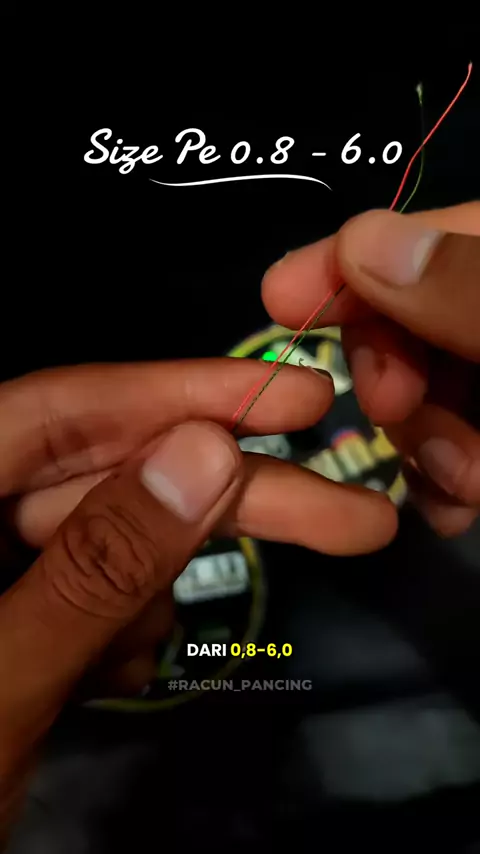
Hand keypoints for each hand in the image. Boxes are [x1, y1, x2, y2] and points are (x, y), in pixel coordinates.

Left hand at [0, 360, 395, 833]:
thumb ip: (98, 565)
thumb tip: (206, 452)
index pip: (59, 410)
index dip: (181, 393)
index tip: (297, 397)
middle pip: (105, 476)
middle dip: (225, 499)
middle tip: (352, 518)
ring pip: (106, 538)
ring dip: (154, 585)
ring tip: (139, 654)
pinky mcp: (15, 611)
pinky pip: (93, 589)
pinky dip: (123, 622)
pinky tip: (116, 666)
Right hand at [263, 201, 479, 536]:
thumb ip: (467, 290)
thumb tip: (364, 242)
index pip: (426, 236)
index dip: (352, 260)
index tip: (279, 298)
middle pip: (416, 316)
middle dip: (393, 369)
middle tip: (392, 407)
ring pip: (431, 391)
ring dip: (427, 442)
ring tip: (461, 486)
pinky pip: (455, 449)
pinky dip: (444, 478)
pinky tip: (456, 506)